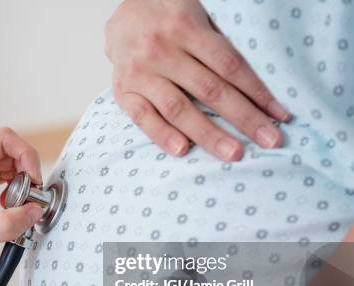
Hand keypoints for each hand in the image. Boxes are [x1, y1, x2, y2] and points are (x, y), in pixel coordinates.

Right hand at [105, 0, 291, 160]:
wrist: (122, 15)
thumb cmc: (168, 17)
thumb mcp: (197, 15)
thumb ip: (217, 45)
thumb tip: (253, 89)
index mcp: (186, 28)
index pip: (229, 65)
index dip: (257, 92)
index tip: (279, 115)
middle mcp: (161, 50)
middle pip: (210, 90)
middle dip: (243, 118)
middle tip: (269, 140)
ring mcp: (140, 73)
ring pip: (178, 108)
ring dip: (208, 134)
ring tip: (233, 154)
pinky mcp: (123, 91)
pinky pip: (143, 117)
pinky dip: (162, 135)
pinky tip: (182, 151)